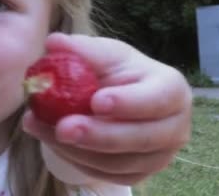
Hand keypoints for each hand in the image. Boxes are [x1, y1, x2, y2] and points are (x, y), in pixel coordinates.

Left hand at [22, 32, 192, 185]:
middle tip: (63, 128)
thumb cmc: (119, 74)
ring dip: (78, 150)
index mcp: (173, 89)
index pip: (158, 99)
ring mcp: (160, 155)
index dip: (129, 103)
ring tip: (43, 129)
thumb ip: (83, 50)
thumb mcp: (106, 55)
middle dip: (99, 135)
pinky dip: (77, 161)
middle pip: (141, 138)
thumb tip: (54, 43)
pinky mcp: (140, 174)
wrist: (123, 100)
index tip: (96, 101)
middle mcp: (175, 126)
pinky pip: (108, 175)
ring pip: (120, 162)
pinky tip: (52, 142)